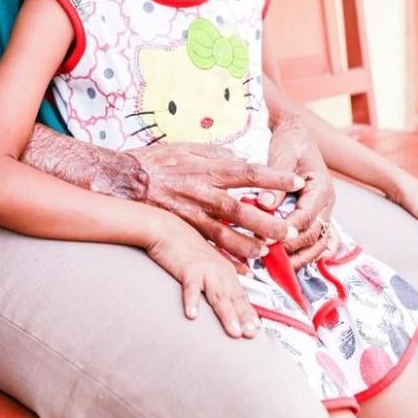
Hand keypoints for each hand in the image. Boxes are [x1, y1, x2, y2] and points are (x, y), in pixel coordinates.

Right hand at [134, 143, 304, 259]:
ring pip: (223, 232)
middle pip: (239, 208)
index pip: (247, 171)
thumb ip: (214, 153)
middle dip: (266, 220)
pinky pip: (205, 247)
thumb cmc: (154, 161)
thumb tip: (240, 158)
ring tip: (267, 253)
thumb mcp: (185, 147)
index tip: (296, 181)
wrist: (120, 179)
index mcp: (206, 168)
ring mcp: (189, 213)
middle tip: (289, 230)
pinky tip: (240, 270)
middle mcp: (200, 191)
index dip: (273, 177)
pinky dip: (223, 259)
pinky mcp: (179, 228)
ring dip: (247, 245)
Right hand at [146, 212, 260, 337]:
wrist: (166, 228)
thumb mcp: (211, 258)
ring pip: (218, 295)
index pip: (241, 295)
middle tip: (251, 335)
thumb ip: (226, 271)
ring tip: (234, 332)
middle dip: (244, 318)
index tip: (256, 330)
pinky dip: (192, 301)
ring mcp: (204, 269)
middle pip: (233, 297)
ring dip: (227, 315)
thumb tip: (246, 277)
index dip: (249, 313)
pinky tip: (192, 315)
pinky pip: (190, 287)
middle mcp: (218, 270)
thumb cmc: (186, 244)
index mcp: (225, 269)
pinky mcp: (187, 268)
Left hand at [257, 117, 335, 268]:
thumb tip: (264, 204)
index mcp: (321, 187)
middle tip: (268, 256)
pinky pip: (318, 237)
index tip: (267, 239)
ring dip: (302, 256)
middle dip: (292, 248)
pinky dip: (310, 252)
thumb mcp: (282, 155)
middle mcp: (326, 201)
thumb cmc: (290, 141)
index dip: (287, 230)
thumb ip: (276, 181)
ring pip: (319, 241)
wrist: (297, 133)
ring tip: (280, 266)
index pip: (306, 217)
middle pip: (314, 234)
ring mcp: (323, 209)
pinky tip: (296, 262)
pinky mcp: (315, 212)